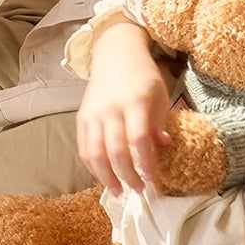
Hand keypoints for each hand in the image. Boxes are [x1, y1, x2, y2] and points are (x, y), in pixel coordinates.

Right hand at [76, 21, 172, 195]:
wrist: (115, 53)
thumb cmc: (143, 76)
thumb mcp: (159, 95)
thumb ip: (158, 122)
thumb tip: (162, 146)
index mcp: (134, 101)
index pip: (139, 139)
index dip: (146, 164)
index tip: (154, 180)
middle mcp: (111, 108)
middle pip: (116, 151)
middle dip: (128, 176)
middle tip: (139, 190)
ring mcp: (93, 113)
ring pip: (95, 153)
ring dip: (107, 177)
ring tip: (119, 191)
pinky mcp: (81, 117)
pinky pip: (83, 148)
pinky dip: (93, 166)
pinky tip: (104, 177)